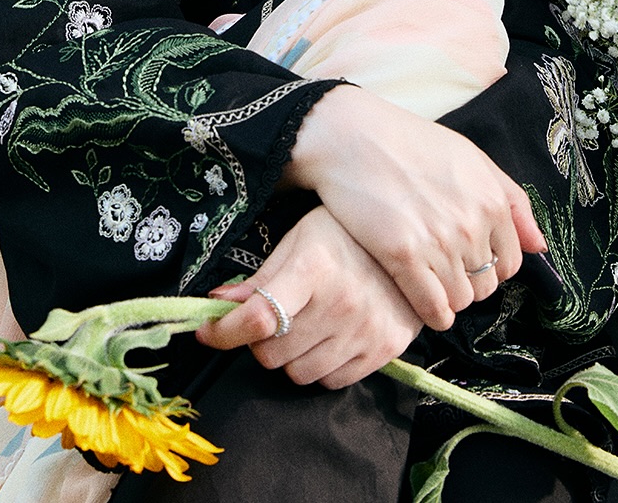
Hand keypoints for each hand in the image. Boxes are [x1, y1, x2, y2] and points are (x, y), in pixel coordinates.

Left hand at [195, 205, 421, 388]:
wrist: (410, 244)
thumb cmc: (344, 235)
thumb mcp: (299, 240)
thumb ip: (262, 278)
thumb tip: (218, 303)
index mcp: (314, 267)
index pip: (260, 316)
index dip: (224, 332)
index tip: (207, 331)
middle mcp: (341, 302)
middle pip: (272, 352)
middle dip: (260, 340)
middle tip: (269, 320)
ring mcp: (366, 329)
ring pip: (298, 373)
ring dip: (289, 356)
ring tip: (301, 327)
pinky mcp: (385, 349)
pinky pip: (332, 381)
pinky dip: (320, 366)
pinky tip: (327, 338)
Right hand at [283, 85, 545, 330]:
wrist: (352, 135)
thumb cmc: (409, 141)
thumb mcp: (470, 157)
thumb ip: (512, 200)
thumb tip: (540, 246)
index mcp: (492, 201)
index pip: (510, 263)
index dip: (488, 265)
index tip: (465, 258)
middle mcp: (472, 225)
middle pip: (485, 286)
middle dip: (467, 282)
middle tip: (441, 266)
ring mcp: (438, 243)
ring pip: (460, 301)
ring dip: (446, 297)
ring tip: (426, 278)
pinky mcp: (403, 256)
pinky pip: (433, 309)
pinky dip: (430, 313)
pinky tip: (418, 299)